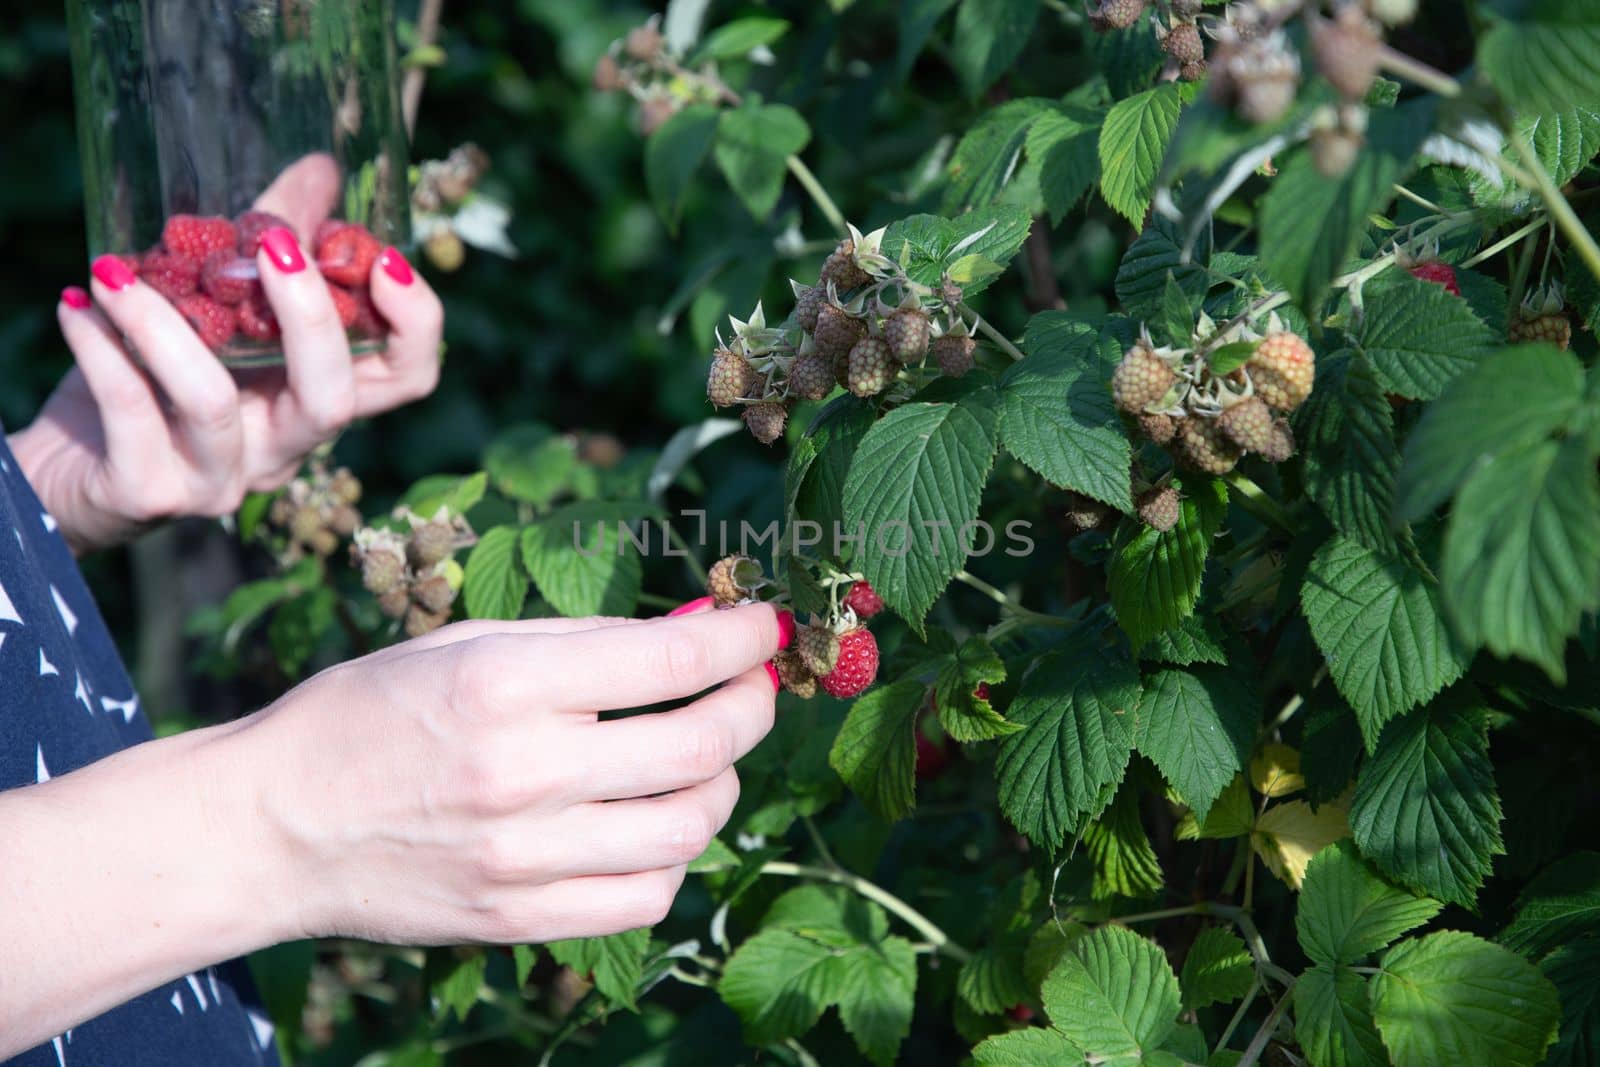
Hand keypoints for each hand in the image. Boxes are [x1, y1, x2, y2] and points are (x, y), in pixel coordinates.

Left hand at [9, 155, 443, 552]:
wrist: (71, 463)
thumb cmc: (155, 378)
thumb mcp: (219, 308)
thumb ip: (273, 242)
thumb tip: (322, 169)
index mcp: (314, 401)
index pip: (407, 380)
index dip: (415, 324)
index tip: (384, 258)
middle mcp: (284, 450)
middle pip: (334, 401)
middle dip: (308, 316)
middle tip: (270, 245)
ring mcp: (221, 479)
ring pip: (212, 402)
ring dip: (161, 322)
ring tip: (114, 271)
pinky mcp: (151, 493)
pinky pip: (131, 410)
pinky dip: (100, 346)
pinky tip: (79, 303)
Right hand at [237, 604, 787, 944]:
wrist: (275, 826)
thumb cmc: (368, 715)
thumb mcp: (463, 643)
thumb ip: (584, 639)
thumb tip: (693, 628)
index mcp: (506, 684)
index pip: (672, 656)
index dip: (744, 637)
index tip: (767, 626)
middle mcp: (524, 772)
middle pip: (702, 743)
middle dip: (754, 704)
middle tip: (757, 686)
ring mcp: (525, 857)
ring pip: (690, 825)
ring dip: (723, 783)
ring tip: (706, 756)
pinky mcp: (520, 919)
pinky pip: (647, 896)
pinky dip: (675, 856)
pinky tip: (657, 821)